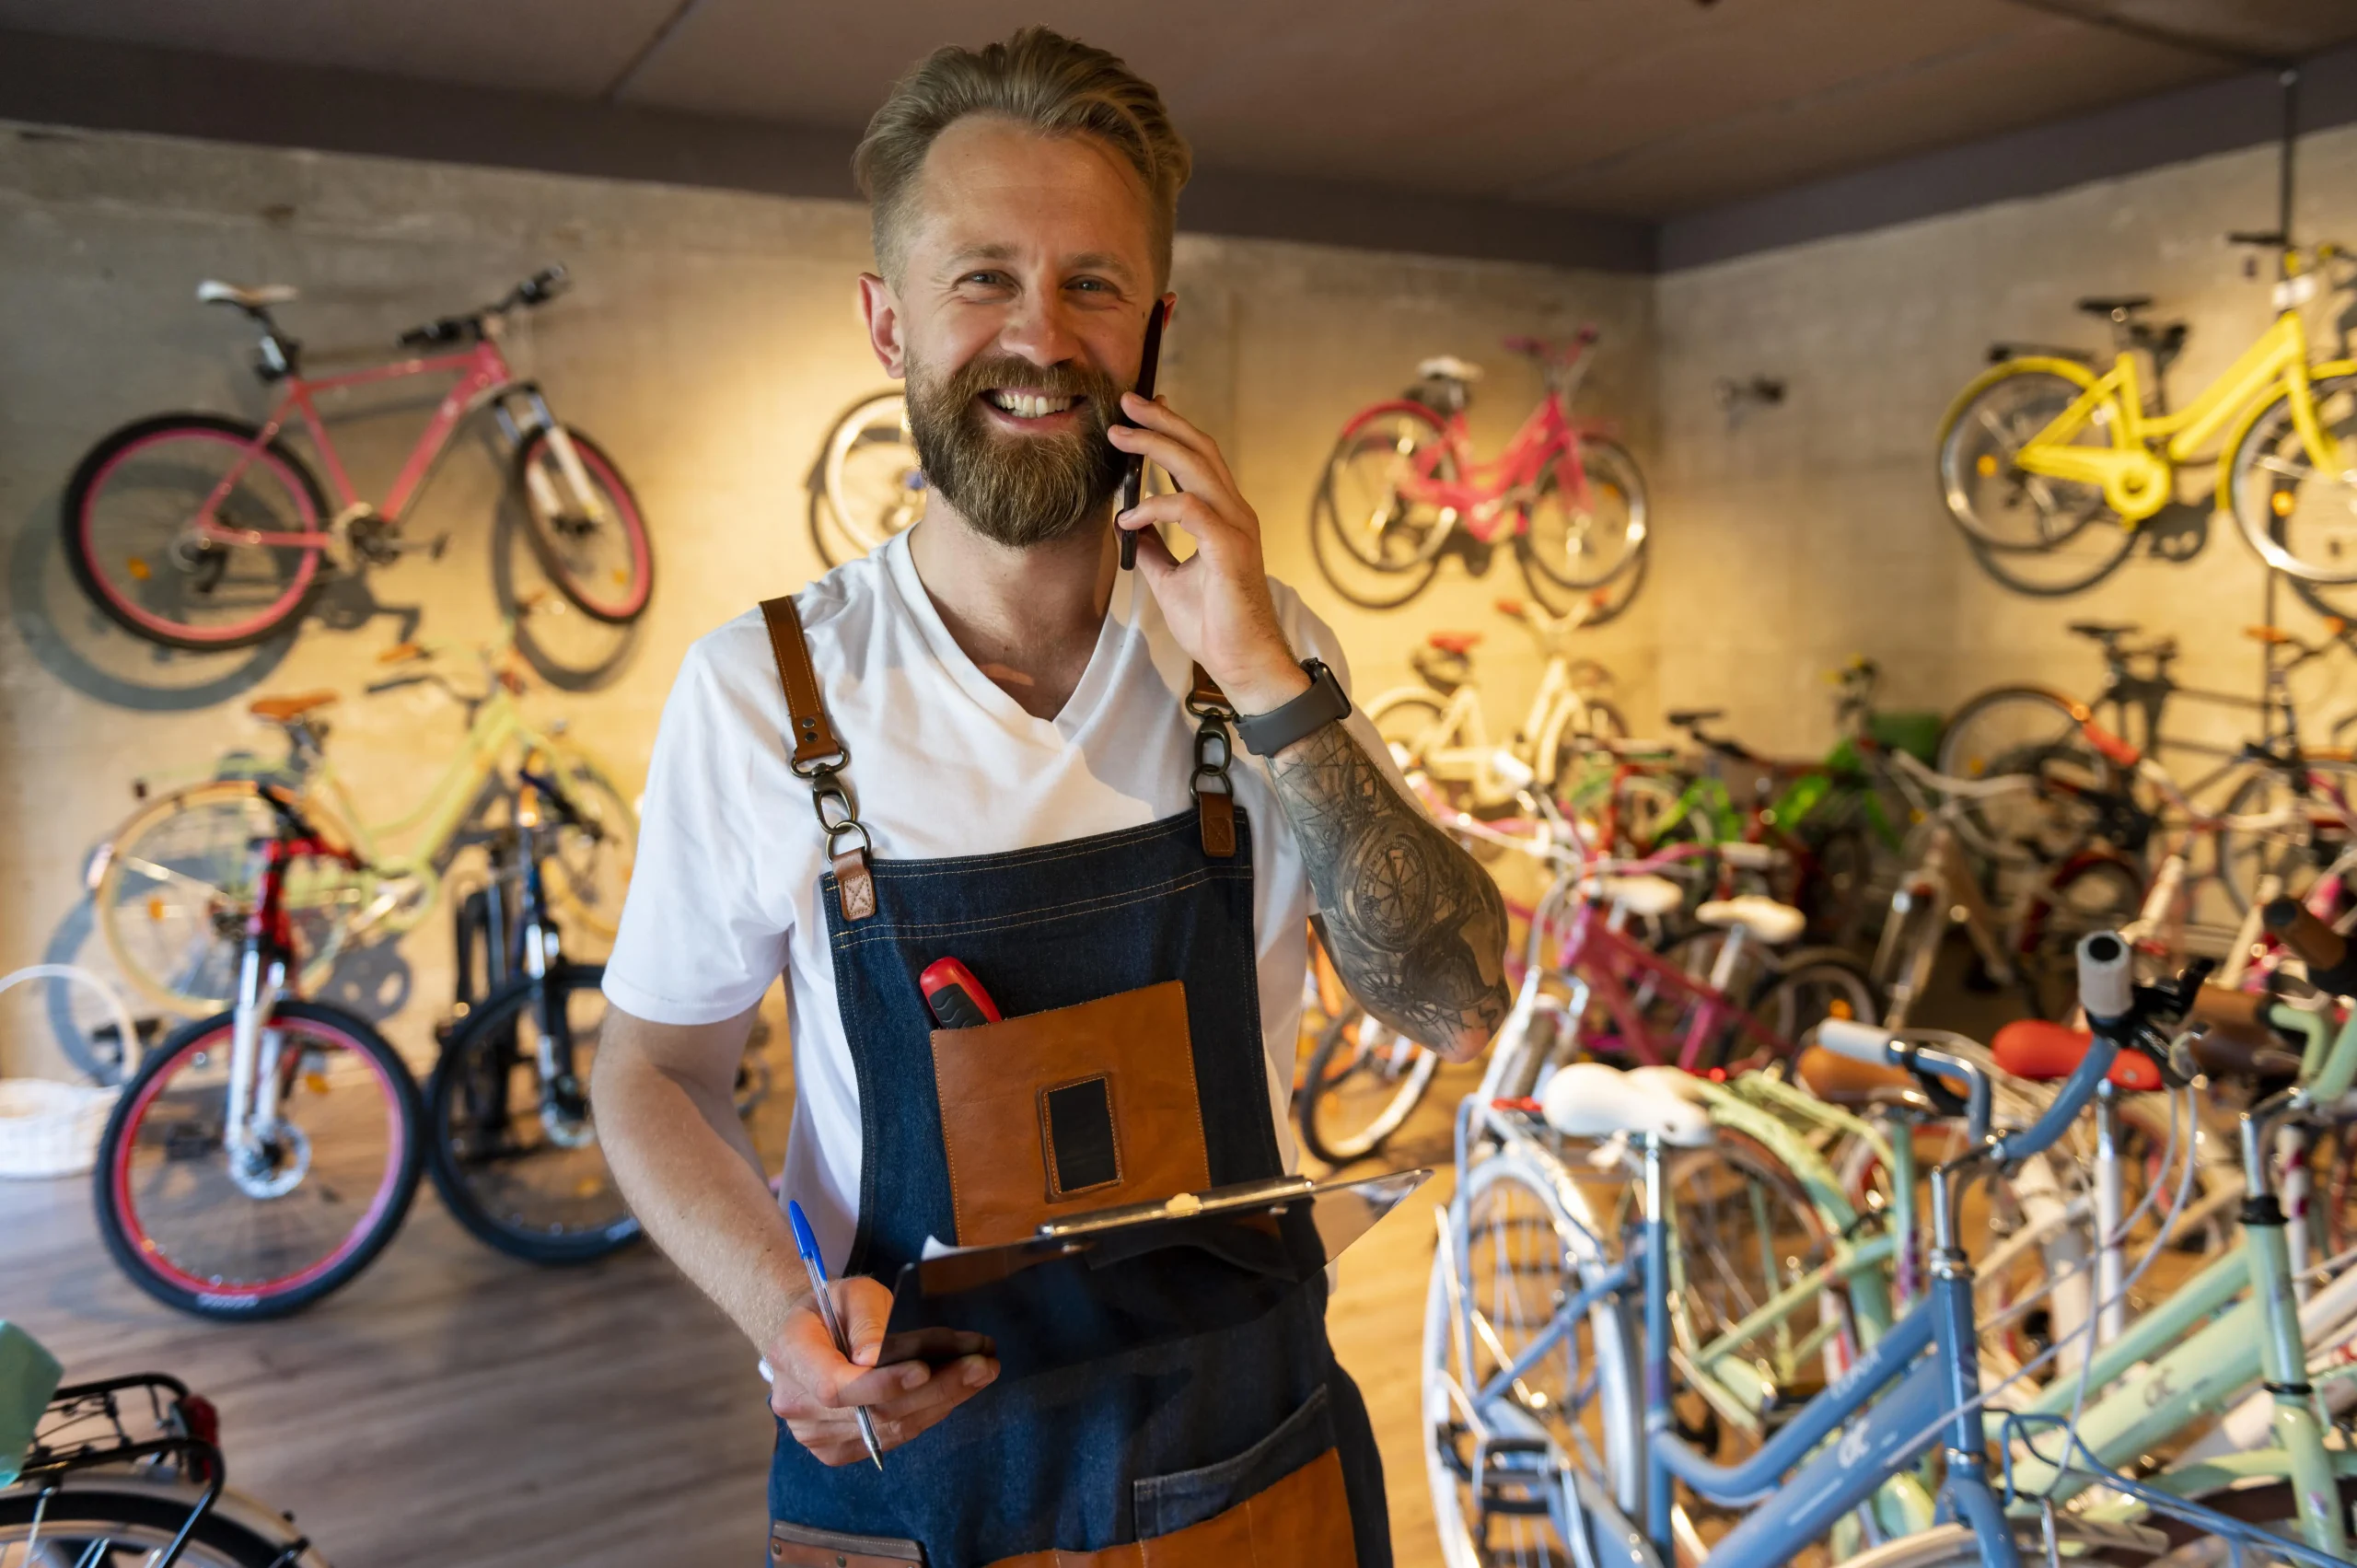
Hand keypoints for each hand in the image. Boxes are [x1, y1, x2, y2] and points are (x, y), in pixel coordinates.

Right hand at [765, 1276, 997, 1465]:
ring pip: (888, 1428)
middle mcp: (796, 1404)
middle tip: (980, 1365)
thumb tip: (875, 1358)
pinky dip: (927, 1414)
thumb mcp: (850, 1291)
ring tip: (980, 1373)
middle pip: (872, 1412)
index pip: (835, 1386)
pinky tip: (957, 1392)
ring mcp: (816, 1435)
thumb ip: (865, 1319)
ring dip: (941, 1402)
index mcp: (789, 1357)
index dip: (881, 1384)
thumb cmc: (834, 1307)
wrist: (811, 1336)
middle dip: (934, 1389)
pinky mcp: (839, 1449)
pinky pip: (891, 1438)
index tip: (925, 1369)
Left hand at [1110, 394, 1311, 715]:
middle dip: (1161, 421)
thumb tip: (1127, 523)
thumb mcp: (1169, 579)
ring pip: (1196, 468)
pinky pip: (1188, 511)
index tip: (1141, 412)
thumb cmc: (1213, 624)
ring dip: (1155, 447)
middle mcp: (1234, 513)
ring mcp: (1236, 528)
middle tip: (1126, 402)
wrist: (1241, 662)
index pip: (1200, 458)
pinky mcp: (1229, 549)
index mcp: (1225, 516)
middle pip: (1199, 449)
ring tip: (1119, 436)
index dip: (1172, 429)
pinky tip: (1128, 517)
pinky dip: (1155, 507)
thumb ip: (1154, 547)